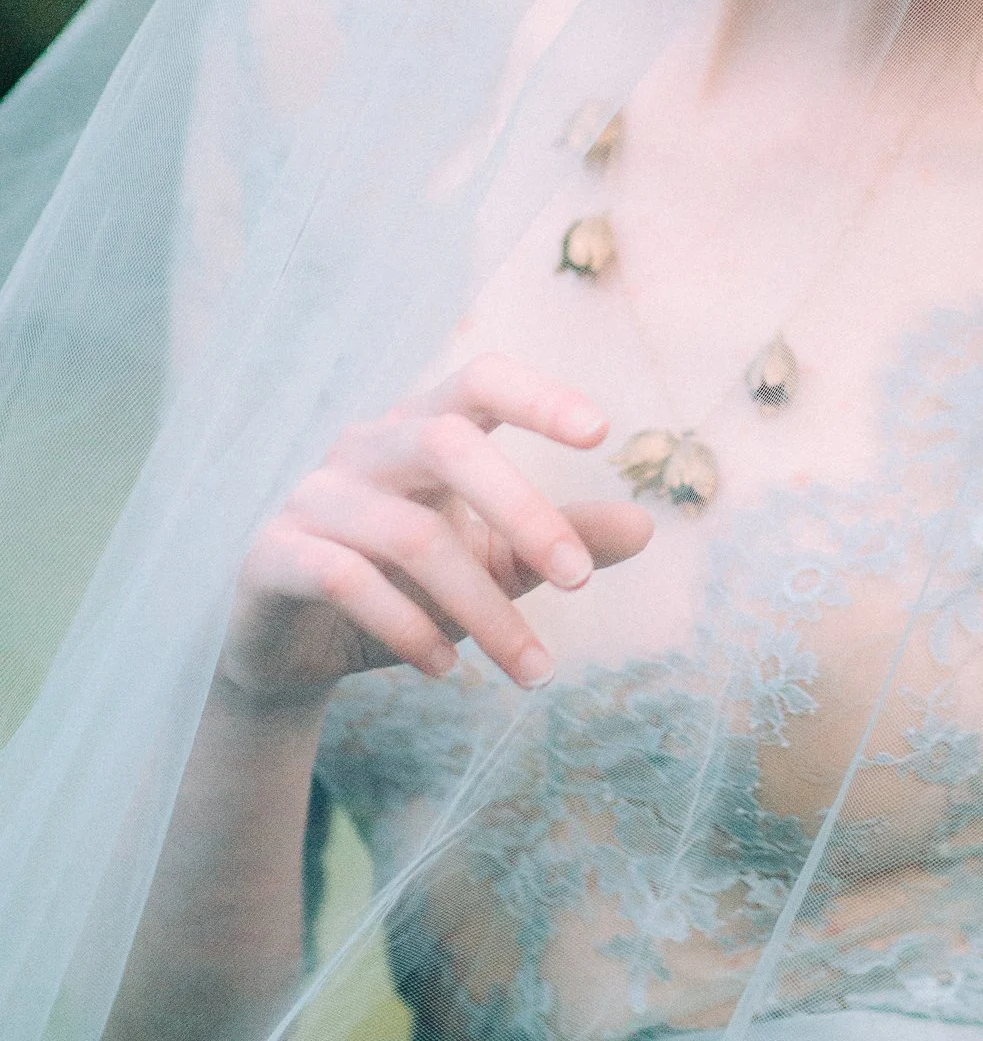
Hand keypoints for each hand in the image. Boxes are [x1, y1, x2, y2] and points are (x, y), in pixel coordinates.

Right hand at [219, 354, 652, 713]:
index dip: (538, 395)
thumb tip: (646, 527)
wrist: (295, 650)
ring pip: (411, 532)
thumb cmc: (409, 586)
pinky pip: (345, 578)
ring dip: (482, 607)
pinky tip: (448, 668)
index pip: (482, 379)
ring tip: (534, 668)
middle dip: (524, 512)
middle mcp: (367, 444)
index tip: (602, 431)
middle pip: (451, 445)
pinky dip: (407, 628)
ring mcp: (313, 494)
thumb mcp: (496, 562)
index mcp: (425, 425)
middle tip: (582, 581)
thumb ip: (563, 539)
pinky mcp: (272, 554)